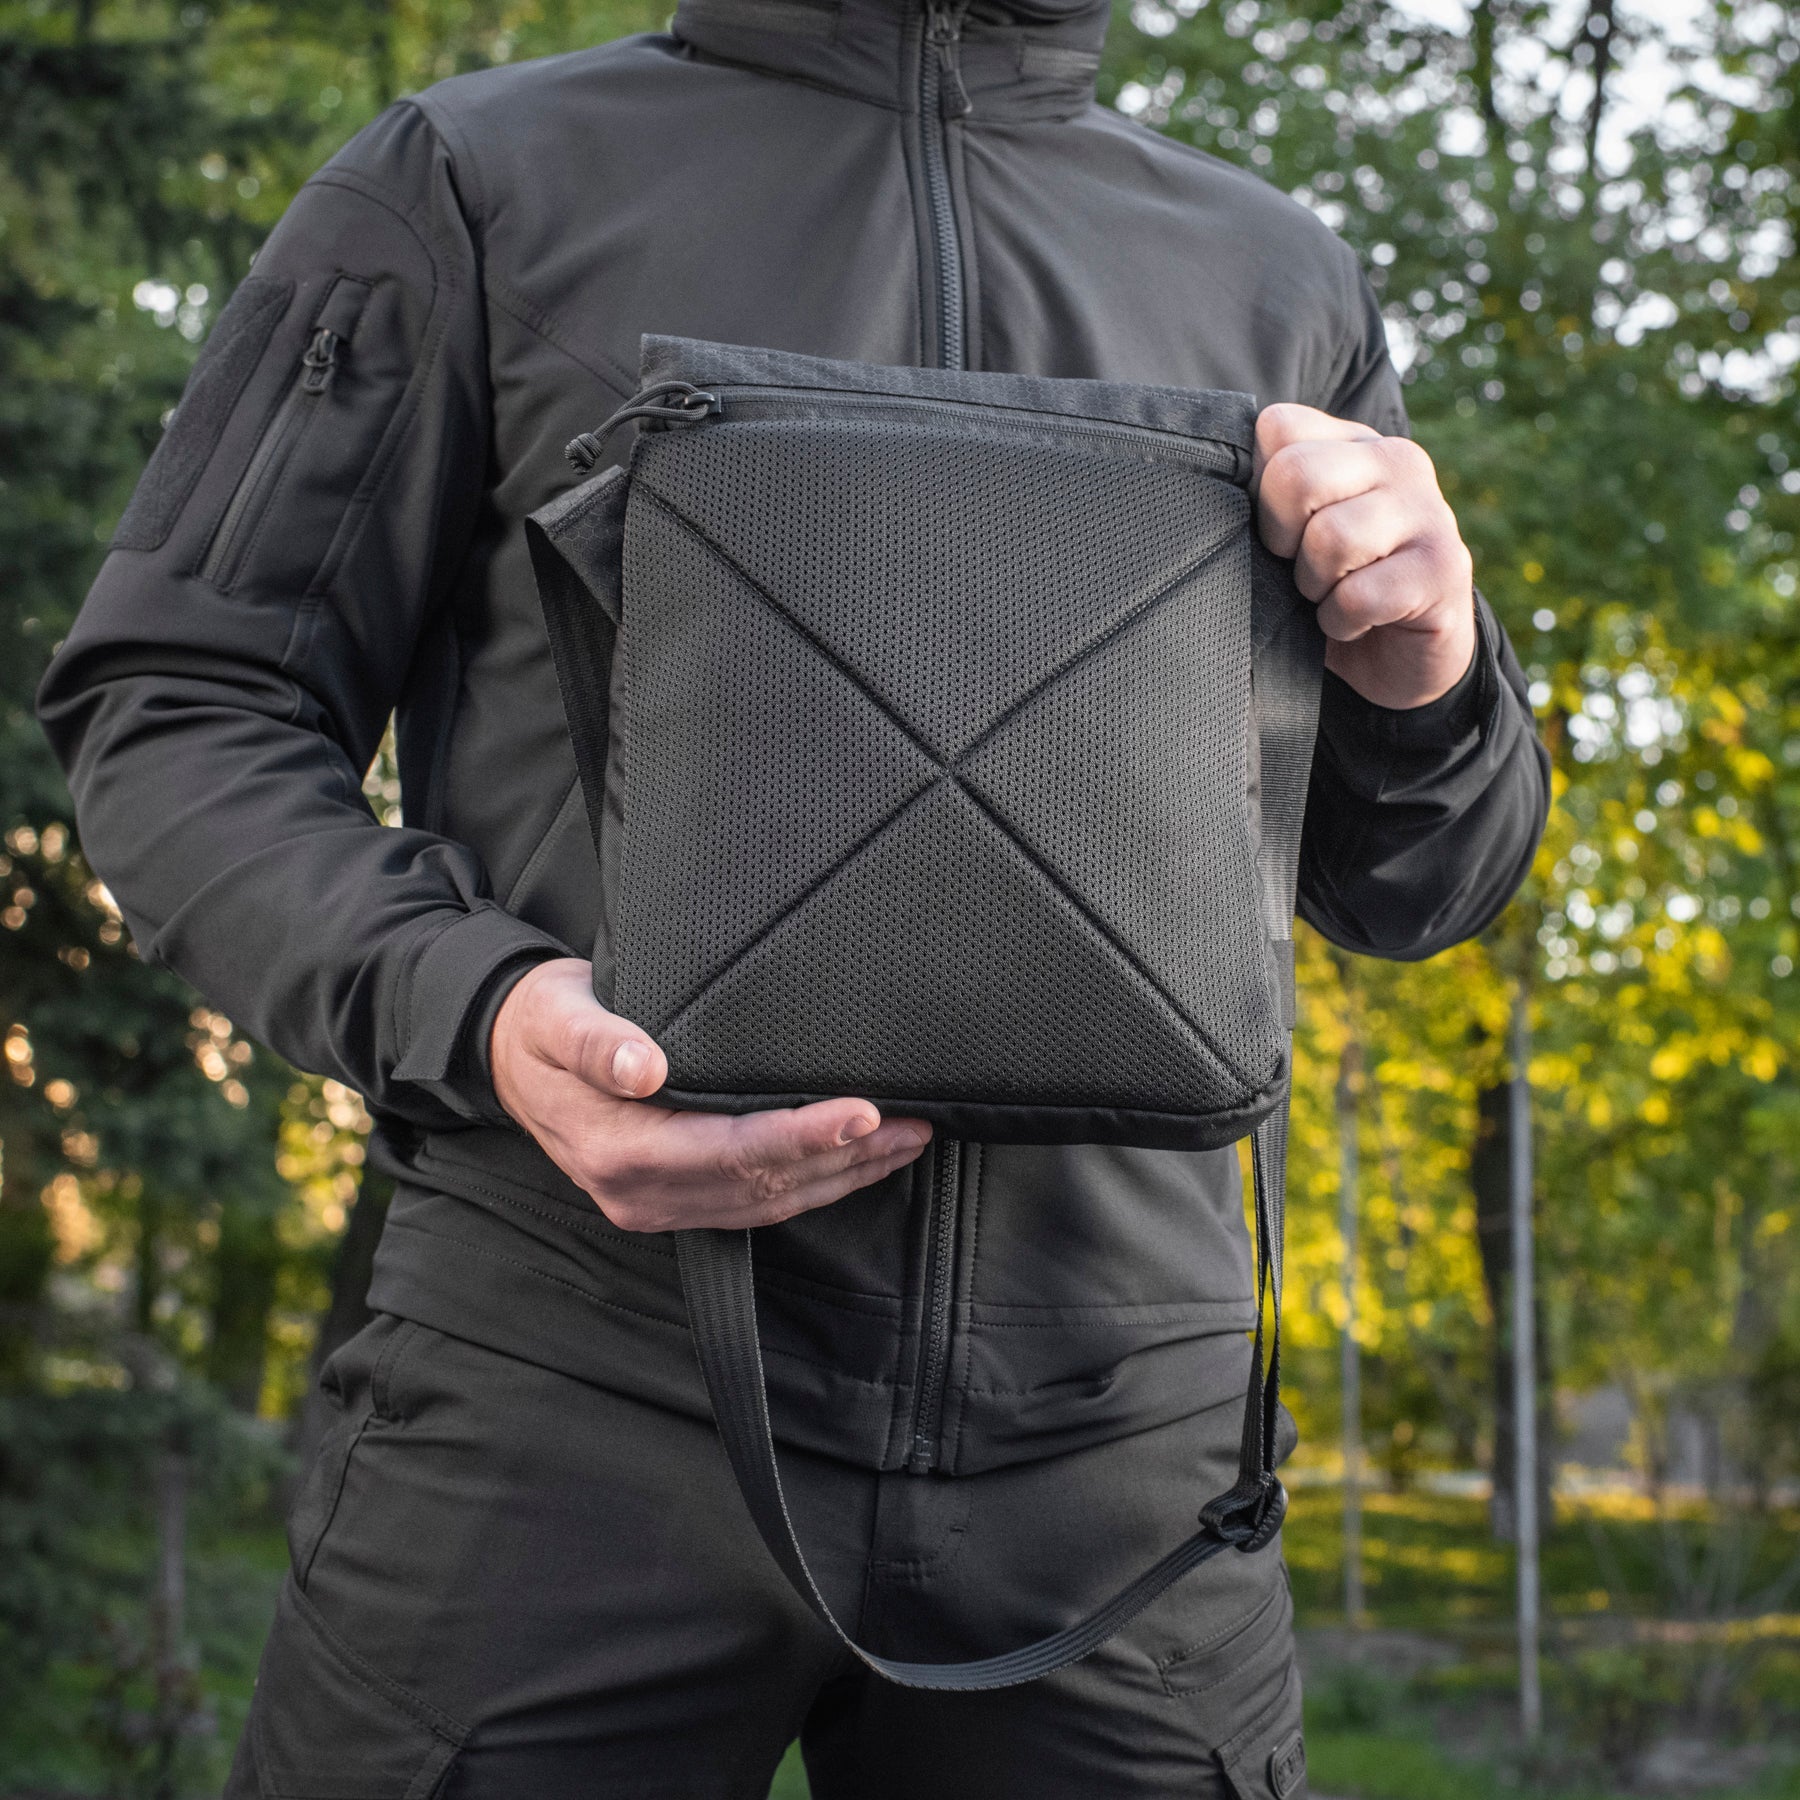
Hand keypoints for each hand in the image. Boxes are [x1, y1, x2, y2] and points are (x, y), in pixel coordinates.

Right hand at [490, 958, 930, 1232]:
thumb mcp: (558, 1016)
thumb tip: (644, 1068)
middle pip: (762, 1184)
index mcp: (618, 1149)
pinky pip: (755, 1203)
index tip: (861, 1112)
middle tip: (915, 1124)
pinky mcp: (672, 1199)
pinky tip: (857, 1161)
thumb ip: (599, 1042)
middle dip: (844, 1157)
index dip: (800, 1134)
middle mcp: (641, 1192)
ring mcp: (657, 1205)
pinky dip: (814, 1183)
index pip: (728, 1149)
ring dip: (843, 1176)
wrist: (507, 1055)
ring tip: (906, 1142)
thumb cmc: (543, 1023)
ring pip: (768, 1202)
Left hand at [1253, 404, 1476, 709]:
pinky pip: (1358, 596)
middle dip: (1281, 540)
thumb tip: (1207, 494)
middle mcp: (1398, 460)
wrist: (1403, 655)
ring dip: (1314, 587)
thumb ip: (1265, 499)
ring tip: (1331, 594)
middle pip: (1296, 477)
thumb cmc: (1333, 585)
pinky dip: (1341, 621)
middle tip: (1300, 569)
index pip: (1279, 427)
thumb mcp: (1294, 534)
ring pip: (1329, 538)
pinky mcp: (1445, 566)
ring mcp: (1428, 509)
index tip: (1279, 530)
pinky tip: (1356, 621)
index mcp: (1353, 442)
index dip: (1259, 490)